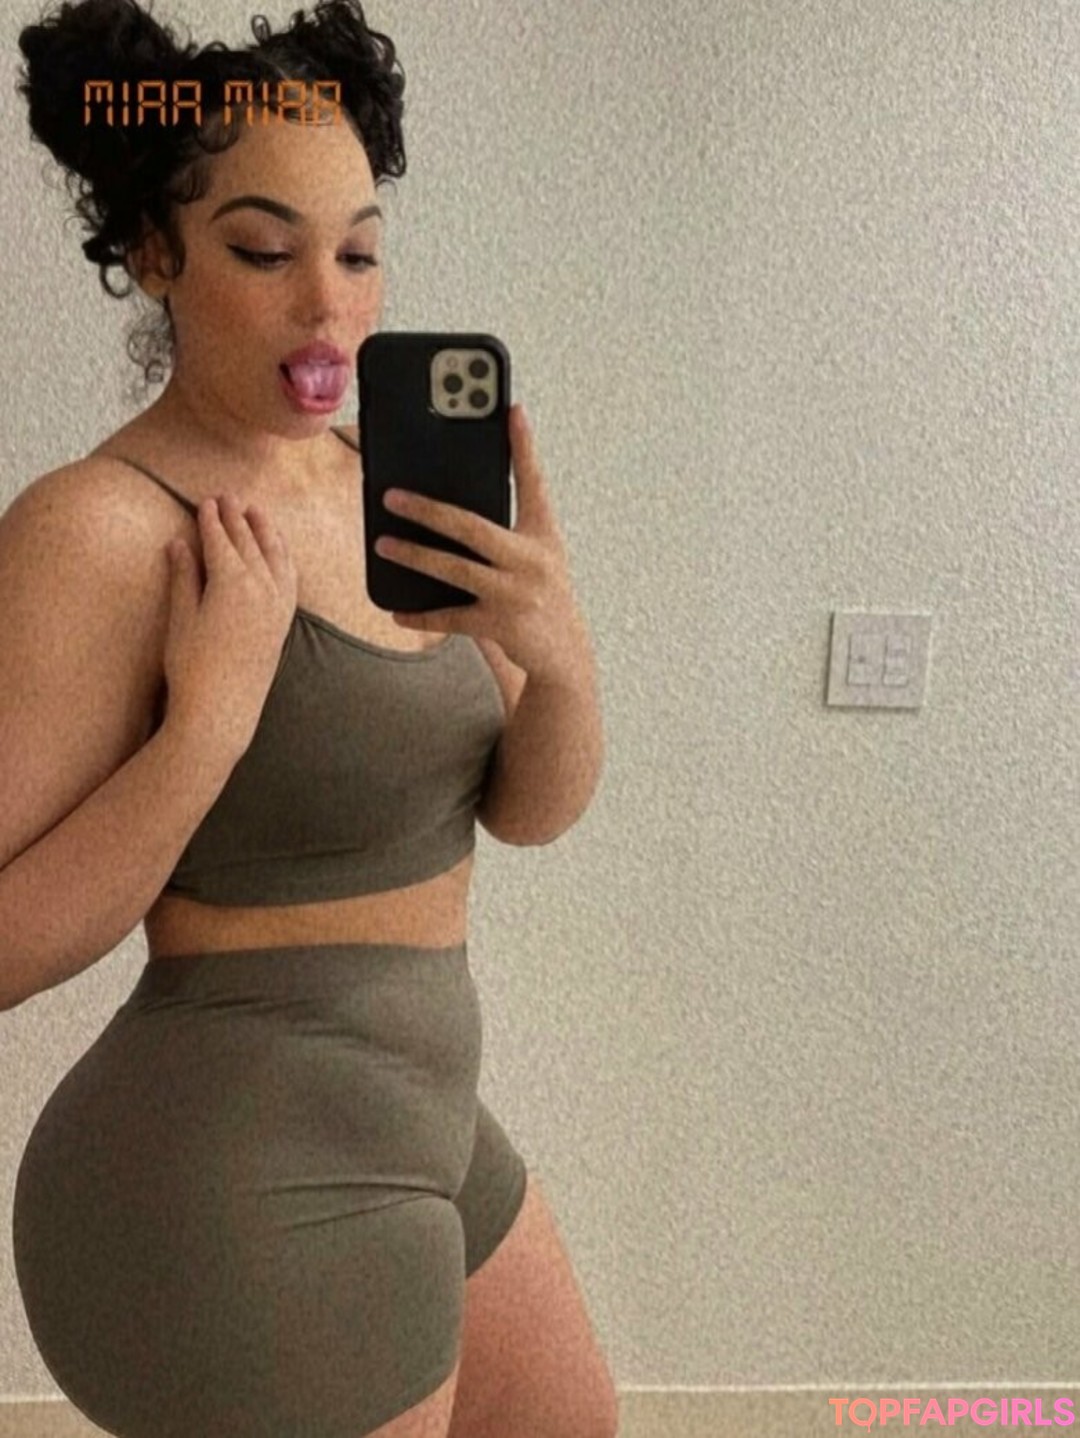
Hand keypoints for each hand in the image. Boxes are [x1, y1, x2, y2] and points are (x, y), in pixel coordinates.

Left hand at [375, 404, 589, 681]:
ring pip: (454, 570)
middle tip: (392, 496)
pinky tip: (397, 611)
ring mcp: (516, 594)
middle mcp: (532, 560)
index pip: (533, 482)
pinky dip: (421, 616)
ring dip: (414, 556)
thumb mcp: (536, 552)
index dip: (524, 445)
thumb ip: (505, 525)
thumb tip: (449, 501)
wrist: (565, 654)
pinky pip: (451, 618)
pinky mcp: (501, 626)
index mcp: (543, 534)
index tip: (511, 408)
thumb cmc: (541, 591)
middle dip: (428, 510)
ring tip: (383, 544)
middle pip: (472, 527)